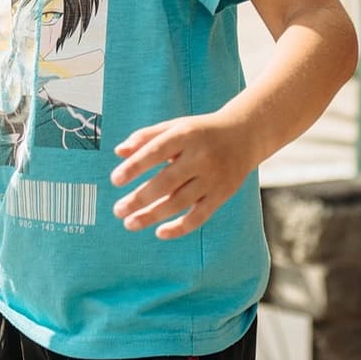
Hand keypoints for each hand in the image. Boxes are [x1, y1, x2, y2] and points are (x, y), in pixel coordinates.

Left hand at [110, 115, 263, 239]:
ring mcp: (213, 178)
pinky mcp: (222, 194)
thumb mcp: (175, 126)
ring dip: (152, 216)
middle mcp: (200, 157)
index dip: (135, 167)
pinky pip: (199, 216)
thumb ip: (146, 137)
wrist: (245, 135)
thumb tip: (118, 152)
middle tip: (118, 210)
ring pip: (179, 202)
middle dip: (139, 199)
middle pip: (166, 182)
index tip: (115, 180)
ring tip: (130, 223)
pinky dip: (179, 227)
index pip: (156, 151)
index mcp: (186, 136)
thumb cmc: (201, 131)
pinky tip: (159, 232)